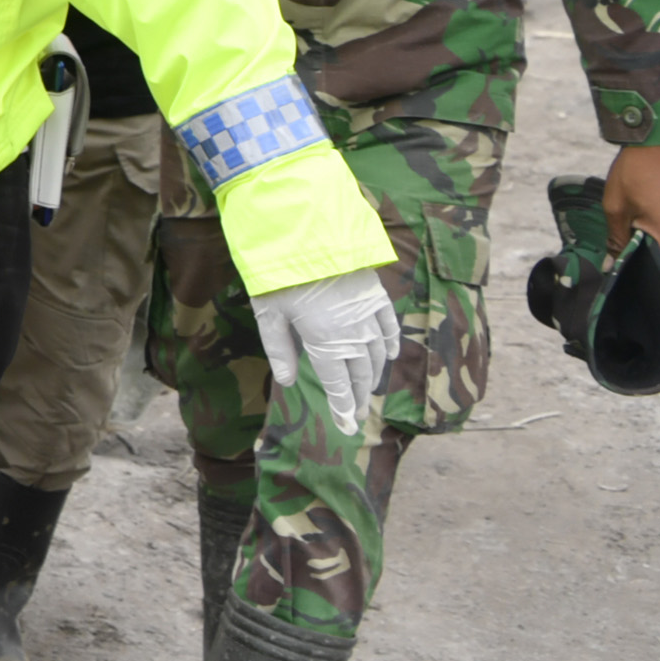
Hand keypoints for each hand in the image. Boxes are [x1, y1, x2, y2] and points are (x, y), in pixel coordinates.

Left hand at [250, 266, 399, 437]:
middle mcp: (353, 333)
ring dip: (374, 375)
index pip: (338, 385)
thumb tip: (288, 382)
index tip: (348, 427)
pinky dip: (391, 344)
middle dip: (360, 398)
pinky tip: (391, 356)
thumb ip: (278, 349)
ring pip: (378, 354)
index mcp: (325, 342)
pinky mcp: (376, 295)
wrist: (307, 233)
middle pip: (361, 374)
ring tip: (369, 392)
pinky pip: (389, 326)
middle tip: (359, 417)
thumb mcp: (268, 314)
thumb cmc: (279, 274)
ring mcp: (368, 314)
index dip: (344, 408)